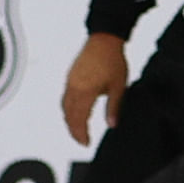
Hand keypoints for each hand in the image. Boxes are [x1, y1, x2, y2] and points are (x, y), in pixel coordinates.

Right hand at [61, 30, 128, 144]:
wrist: (105, 39)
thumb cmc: (113, 60)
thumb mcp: (119, 86)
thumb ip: (113, 107)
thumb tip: (112, 124)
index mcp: (86, 91)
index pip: (80, 119)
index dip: (82, 134)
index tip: (86, 143)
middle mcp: (74, 87)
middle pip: (69, 115)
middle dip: (74, 131)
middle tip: (81, 141)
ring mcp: (70, 81)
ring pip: (64, 107)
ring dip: (69, 121)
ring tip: (77, 130)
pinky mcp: (70, 76)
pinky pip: (64, 97)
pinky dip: (67, 109)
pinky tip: (73, 113)